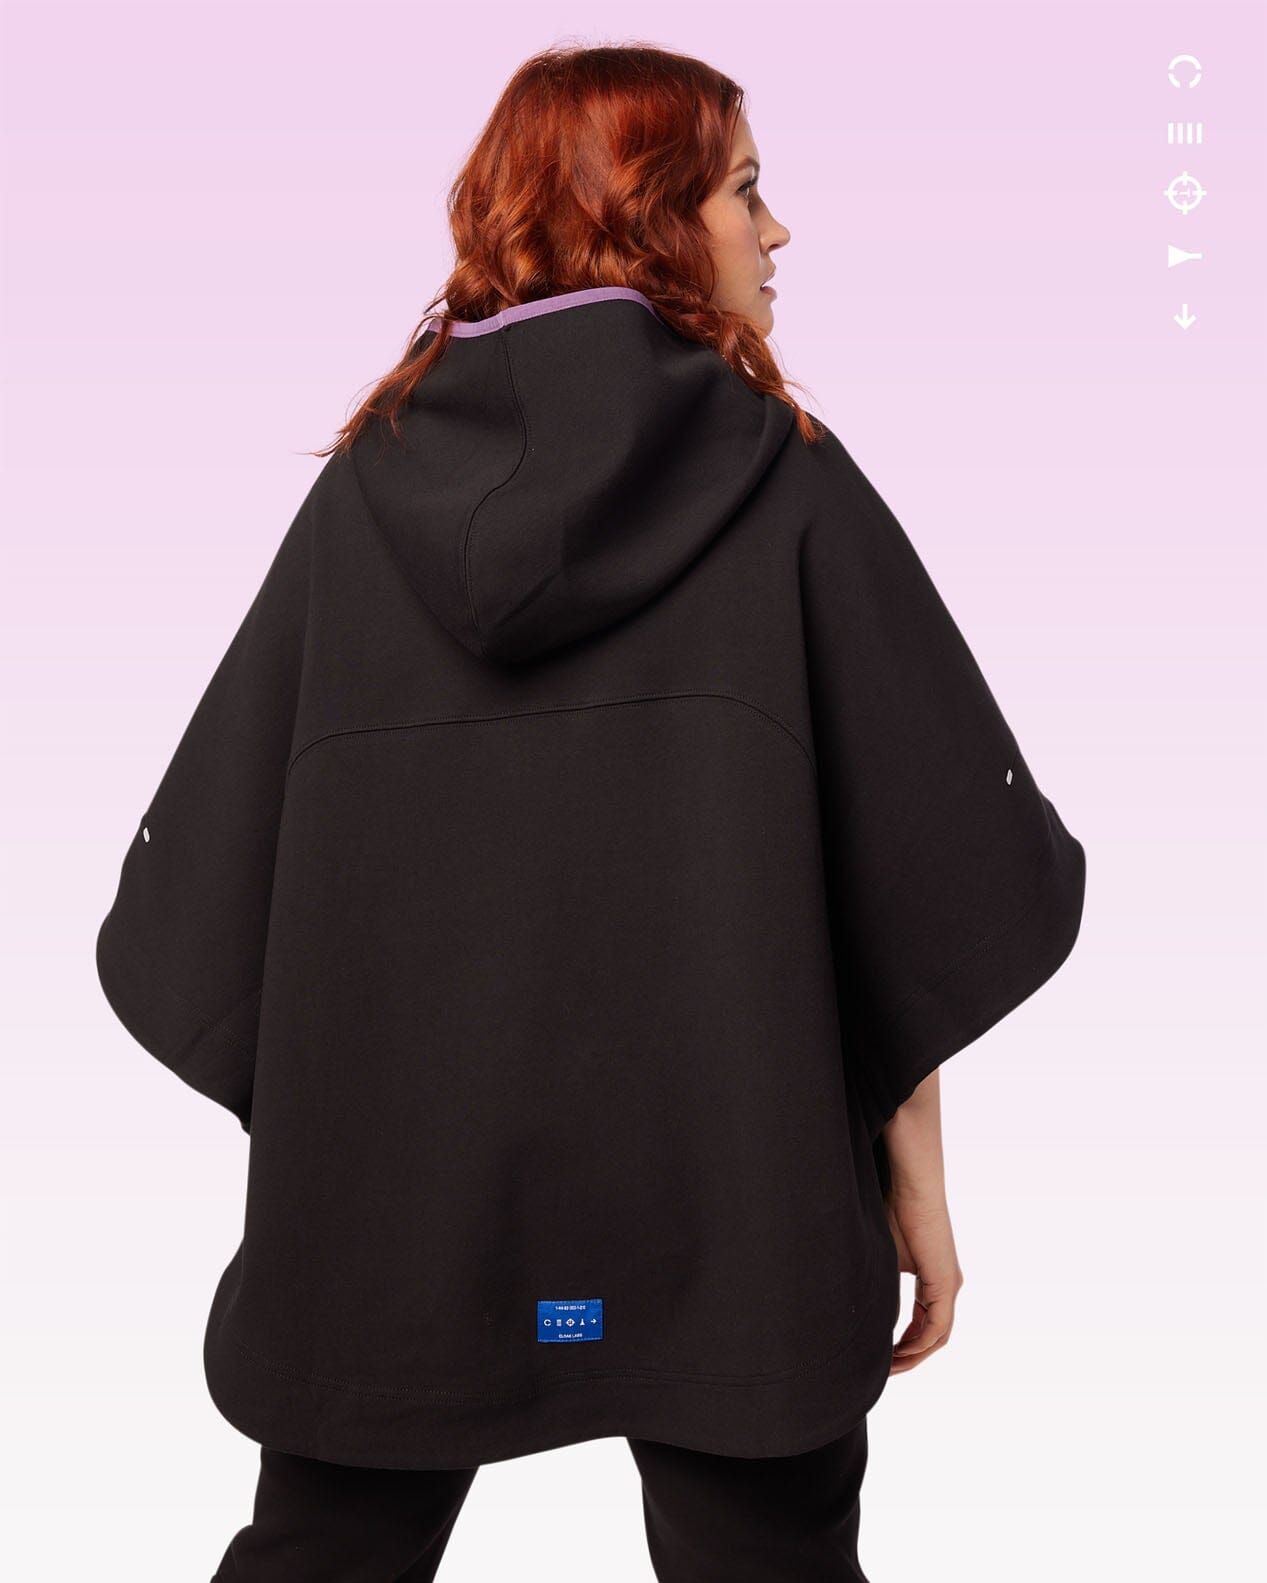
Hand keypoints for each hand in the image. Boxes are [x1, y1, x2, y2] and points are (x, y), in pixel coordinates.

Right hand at [884, 1188, 963, 1373]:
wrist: (912, 1189)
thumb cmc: (895, 1213)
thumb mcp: (886, 1258)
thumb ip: (884, 1284)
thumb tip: (866, 1306)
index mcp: (934, 1283)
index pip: (924, 1325)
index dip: (905, 1344)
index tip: (884, 1356)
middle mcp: (947, 1288)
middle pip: (933, 1337)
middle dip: (910, 1357)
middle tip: (886, 1370)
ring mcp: (949, 1287)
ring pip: (937, 1336)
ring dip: (914, 1355)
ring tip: (890, 1367)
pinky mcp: (946, 1283)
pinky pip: (937, 1326)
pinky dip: (919, 1342)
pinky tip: (900, 1350)